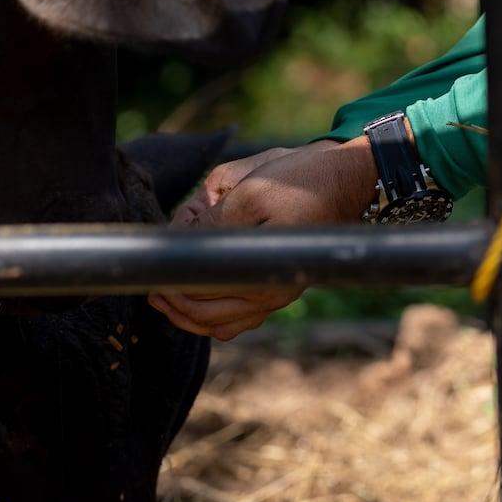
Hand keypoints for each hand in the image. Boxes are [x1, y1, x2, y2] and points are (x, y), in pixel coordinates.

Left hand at [147, 138, 377, 340]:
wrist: (349, 177)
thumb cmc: (302, 179)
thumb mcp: (250, 190)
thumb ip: (214, 221)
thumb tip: (183, 242)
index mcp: (262, 273)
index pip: (201, 291)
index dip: (171, 283)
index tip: (151, 273)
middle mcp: (271, 294)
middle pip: (207, 316)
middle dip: (174, 304)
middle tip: (152, 289)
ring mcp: (279, 296)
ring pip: (223, 324)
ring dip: (191, 315)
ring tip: (167, 298)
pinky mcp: (283, 289)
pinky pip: (242, 319)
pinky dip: (216, 317)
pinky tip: (201, 301)